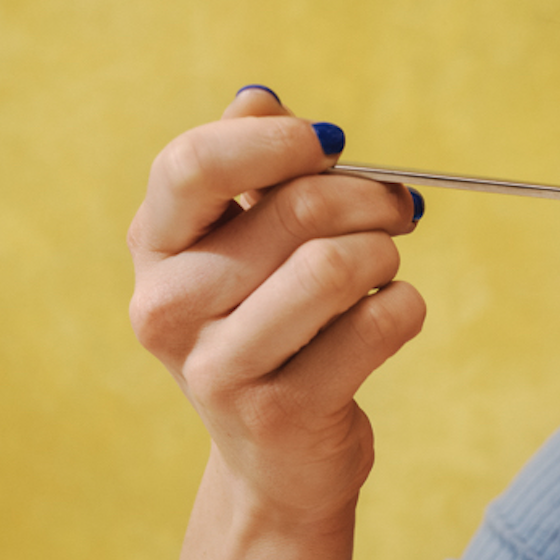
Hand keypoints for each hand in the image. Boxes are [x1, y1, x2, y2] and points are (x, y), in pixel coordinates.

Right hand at [126, 86, 426, 526]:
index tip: (328, 144)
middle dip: (367, 199)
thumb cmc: (269, 331)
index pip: (195, 164)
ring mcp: (220, 368)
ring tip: (385, 269)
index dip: (276, 141)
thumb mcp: (241, 247)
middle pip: (293, 211)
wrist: (277, 461)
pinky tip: (393, 317)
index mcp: (153, 249)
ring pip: (337, 267)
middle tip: (398, 209)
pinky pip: (377, 324)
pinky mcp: (285, 413)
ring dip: (385, 255)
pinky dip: (406, 308)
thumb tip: (258, 98)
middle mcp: (168, 308)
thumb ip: (248, 170)